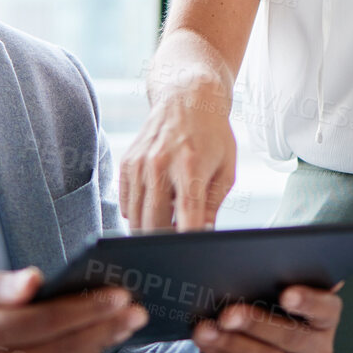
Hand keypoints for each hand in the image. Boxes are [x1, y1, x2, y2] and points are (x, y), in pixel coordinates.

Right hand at [120, 92, 237, 230]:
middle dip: (166, 242)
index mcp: (190, 166)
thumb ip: (213, 205)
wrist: (187, 98)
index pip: (187, 217)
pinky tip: (157, 203)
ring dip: (151, 229)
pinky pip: (126, 205)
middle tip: (178, 243)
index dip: (189, 241)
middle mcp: (159, 164)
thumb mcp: (226, 169)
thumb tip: (203, 235)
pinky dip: (140, 213)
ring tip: (170, 220)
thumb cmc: (212, 135)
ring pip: (135, 219)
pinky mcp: (126, 164)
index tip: (191, 255)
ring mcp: (139, 164)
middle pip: (154, 224)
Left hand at [193, 283, 342, 352]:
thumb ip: (273, 273)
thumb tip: (241, 254)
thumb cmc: (272, 303)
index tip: (287, 294)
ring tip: (207, 329)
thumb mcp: (277, 288)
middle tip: (228, 313)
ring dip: (232, 343)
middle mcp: (317, 347)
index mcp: (326, 317)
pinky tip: (206, 341)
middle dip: (257, 324)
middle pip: (291, 337)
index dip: (309, 302)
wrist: (263, 343)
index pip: (326, 309)